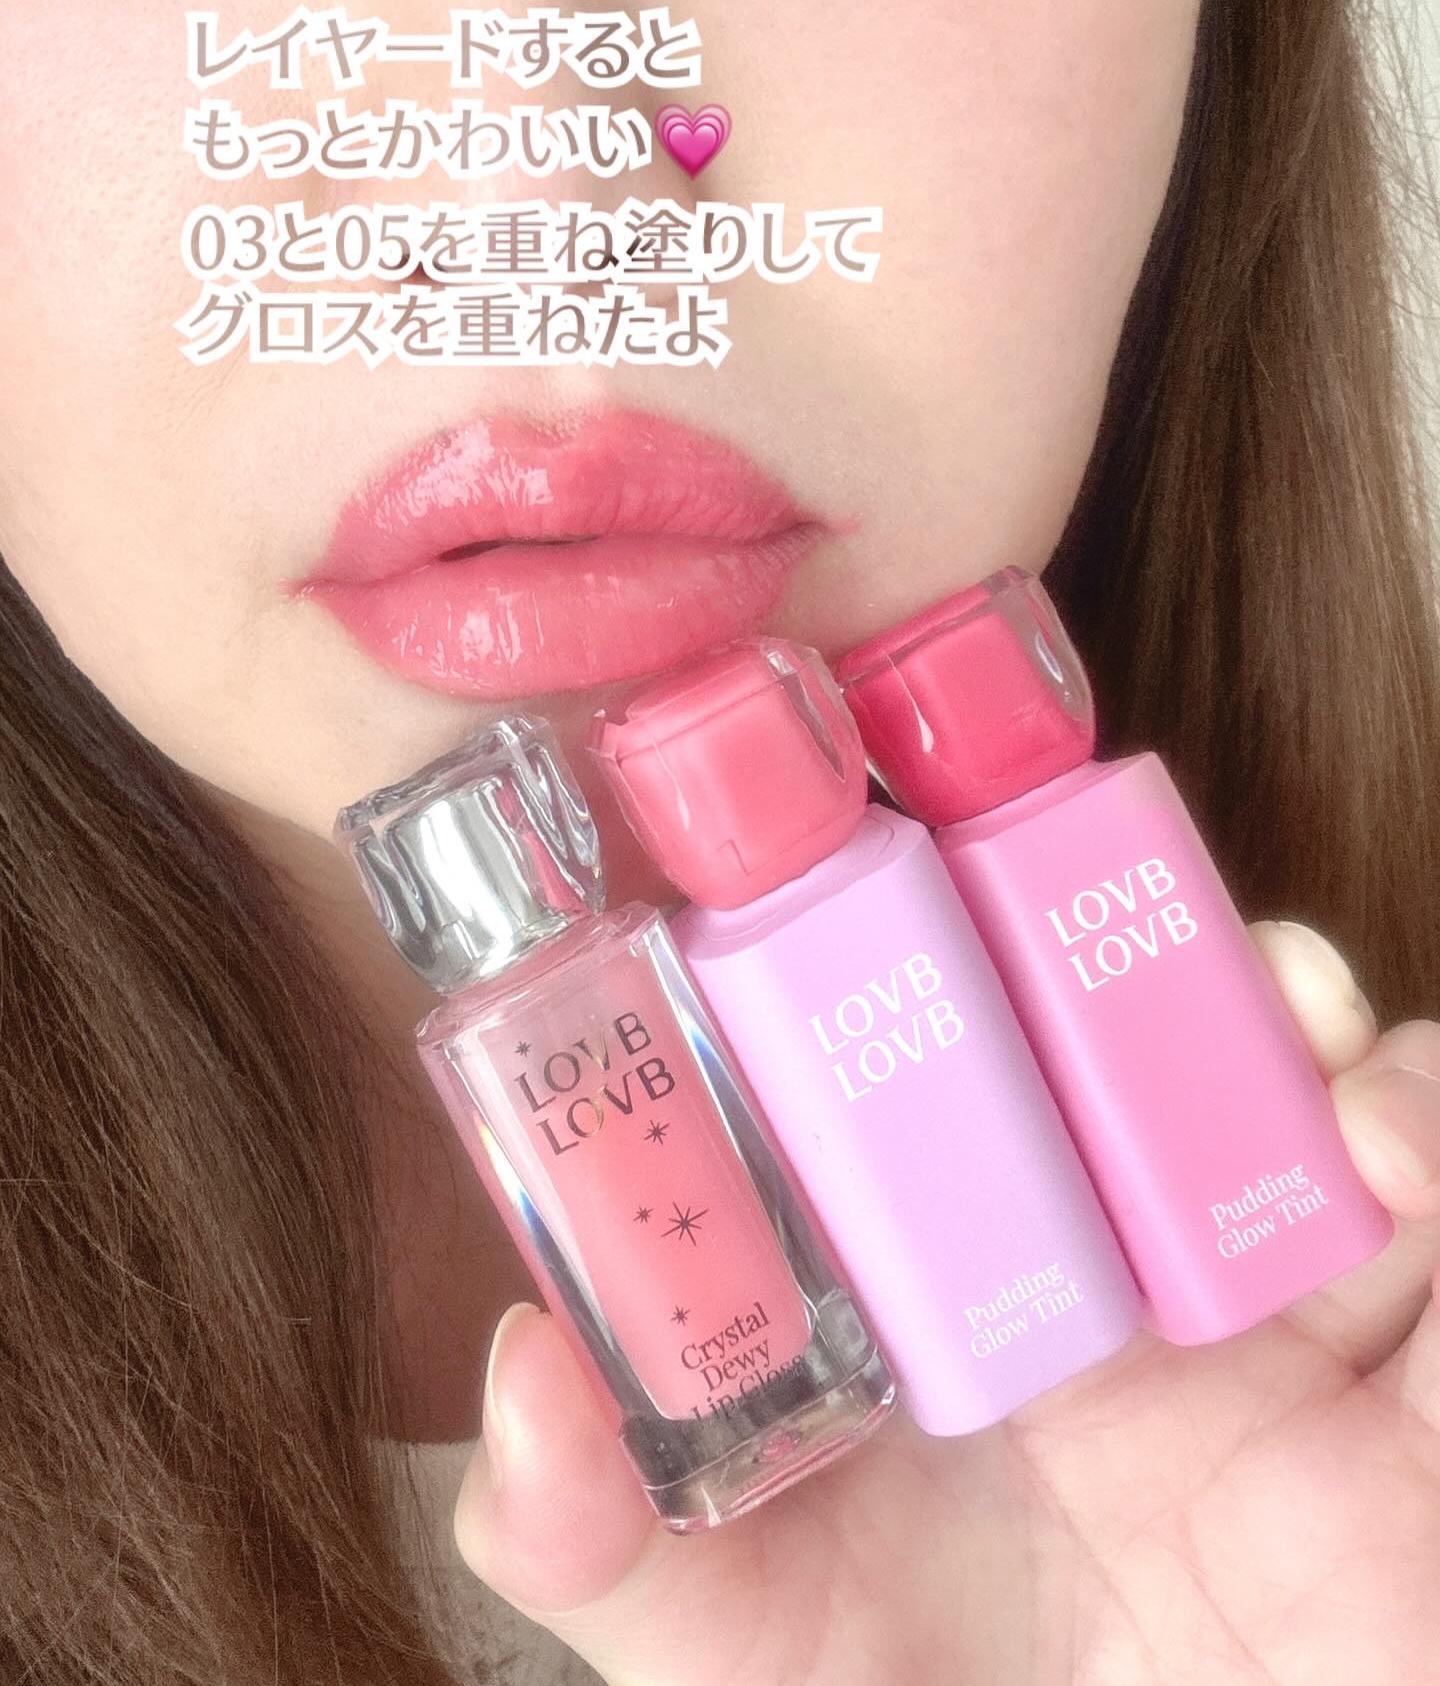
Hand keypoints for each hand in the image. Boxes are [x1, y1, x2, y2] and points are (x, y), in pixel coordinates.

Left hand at [454, 922, 1439, 1685]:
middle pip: (1131, 1015)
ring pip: (1315, 1067)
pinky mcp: (1422, 1391)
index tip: (877, 857)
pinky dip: (1426, 1133)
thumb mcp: (741, 1644)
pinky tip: (1377, 1171)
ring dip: (1301, 1009)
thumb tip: (522, 1369)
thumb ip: (600, 1536)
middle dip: (1124, 931)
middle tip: (1079, 899)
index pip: (937, 1047)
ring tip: (1284, 1023)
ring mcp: (1280, 1305)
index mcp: (953, 1271)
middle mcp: (1117, 1255)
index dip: (913, 934)